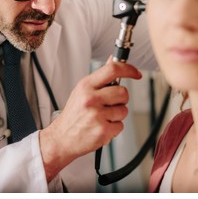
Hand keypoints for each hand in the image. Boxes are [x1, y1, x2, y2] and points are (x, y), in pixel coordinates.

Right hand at [39, 60, 141, 181]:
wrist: (61, 138)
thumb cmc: (73, 115)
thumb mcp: (82, 91)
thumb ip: (100, 78)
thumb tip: (113, 60)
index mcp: (86, 86)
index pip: (113, 70)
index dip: (129, 69)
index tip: (136, 73)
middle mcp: (91, 99)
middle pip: (123, 92)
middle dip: (121, 99)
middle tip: (109, 105)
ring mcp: (97, 115)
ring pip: (124, 110)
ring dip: (116, 115)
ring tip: (102, 118)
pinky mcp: (102, 130)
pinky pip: (120, 126)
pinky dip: (113, 129)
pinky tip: (101, 127)